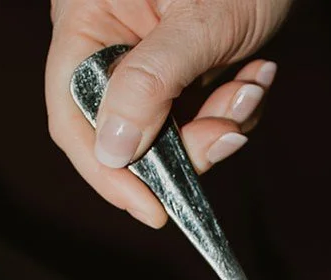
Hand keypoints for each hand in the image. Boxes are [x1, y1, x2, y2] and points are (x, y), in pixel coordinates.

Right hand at [46, 0, 292, 226]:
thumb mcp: (199, 20)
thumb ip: (152, 82)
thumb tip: (112, 150)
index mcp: (87, 18)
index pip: (73, 114)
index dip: (108, 170)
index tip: (153, 208)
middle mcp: (110, 40)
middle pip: (127, 135)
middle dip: (187, 145)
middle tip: (230, 129)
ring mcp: (148, 58)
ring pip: (172, 134)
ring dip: (220, 124)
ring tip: (252, 82)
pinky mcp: (184, 68)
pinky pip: (201, 117)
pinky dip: (233, 109)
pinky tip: (256, 72)